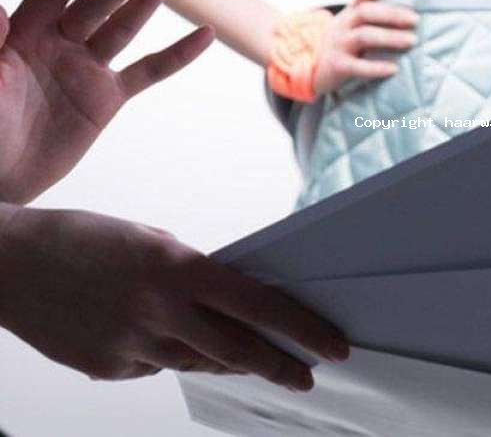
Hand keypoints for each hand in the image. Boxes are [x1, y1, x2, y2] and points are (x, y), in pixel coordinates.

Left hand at [0, 0, 213, 202]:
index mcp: (24, 35)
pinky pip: (149, 71)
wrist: (2, 179)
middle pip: (95, 5)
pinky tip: (204, 35)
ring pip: (123, 28)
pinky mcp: (108, 97)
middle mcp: (58, 44)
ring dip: (147, 1)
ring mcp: (87, 69)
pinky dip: (177, 54)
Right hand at [0, 204, 348, 388]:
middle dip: (279, 367)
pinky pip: (155, 366)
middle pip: (236, 349)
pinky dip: (167, 354)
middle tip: (307, 377)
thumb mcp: (151, 241)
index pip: (258, 304)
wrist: (8, 264)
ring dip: (226, 359)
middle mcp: (157, 311)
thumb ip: (193, 276)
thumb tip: (230, 304)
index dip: (300, 328)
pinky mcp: (107, 369)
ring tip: (247, 356)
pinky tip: (155, 334)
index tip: (331, 346)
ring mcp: (130, 346)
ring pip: (198, 362)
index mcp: (175, 269)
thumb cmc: (84, 239)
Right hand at [314, 0, 418, 94]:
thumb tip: (414, 13)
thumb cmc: (345, 44)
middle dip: (392, 14)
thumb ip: (376, 17)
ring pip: (363, 36)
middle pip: (366, 12)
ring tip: (412, 41)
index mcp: (351, 12)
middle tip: (415, 20)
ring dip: (390, 37)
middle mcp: (344, 24)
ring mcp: (339, 45)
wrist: (313, 68)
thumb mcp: (354, 25)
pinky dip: (377, 68)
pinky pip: (357, 66)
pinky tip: (394, 69)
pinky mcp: (338, 66)